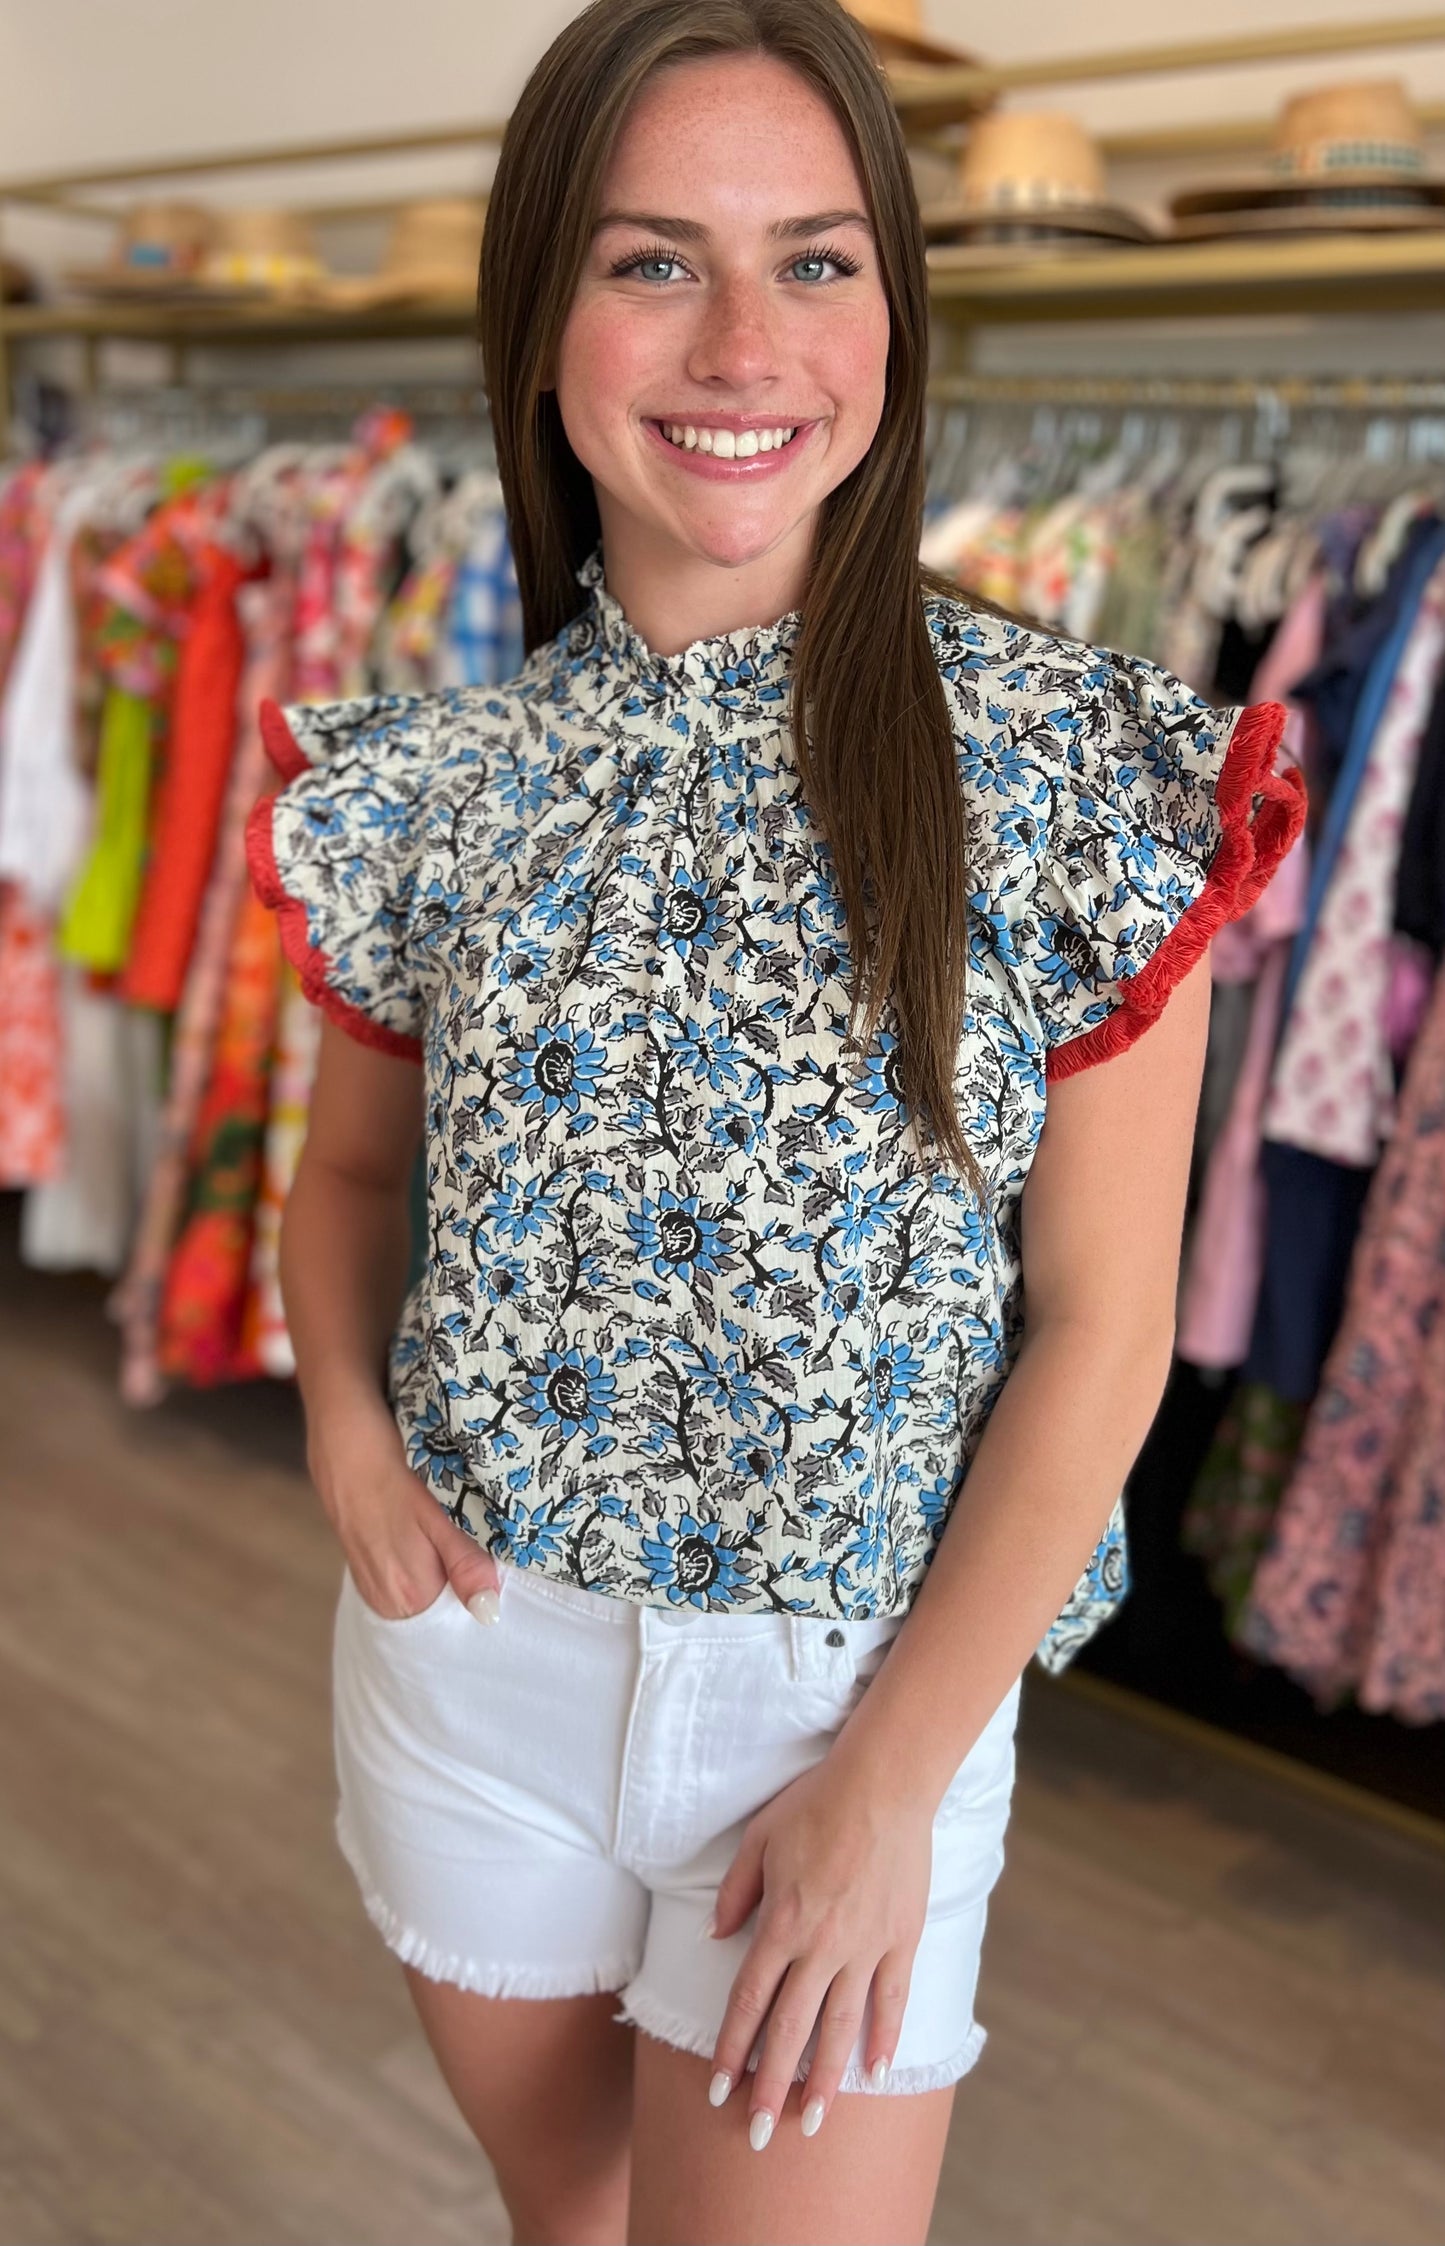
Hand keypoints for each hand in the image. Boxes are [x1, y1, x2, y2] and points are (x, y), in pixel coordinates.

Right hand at [307, 1388, 503, 1623]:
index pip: (459, 1619)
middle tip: (475, 1541)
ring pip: (424, 1592)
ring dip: (442, 1569)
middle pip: (441, 1607)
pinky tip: (426, 1532)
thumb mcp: (438, 1513)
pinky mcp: (364, 1568)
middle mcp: (386, 1601)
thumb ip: (465, 1564)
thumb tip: (488, 1613)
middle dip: (462, 1581)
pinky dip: (422, 1562)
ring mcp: (372, 1586)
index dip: (480, 1592)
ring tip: (447, 1532)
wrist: (343, 1440)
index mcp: (409, 1595)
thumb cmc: (393, 1471)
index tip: (494, 1565)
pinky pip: (405, 1579)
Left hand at [703, 1749, 931, 2147]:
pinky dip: (885, 2039)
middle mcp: (821, 1945)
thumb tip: (714, 1937)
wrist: (884, 1782)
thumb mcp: (759, 1838)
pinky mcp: (903, 1939)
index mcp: (781, 1923)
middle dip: (772, 2087)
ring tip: (814, 2123)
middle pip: (791, 2029)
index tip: (719, 2092)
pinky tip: (876, 2073)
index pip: (750, 2002)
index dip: (732, 2050)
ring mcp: (866, 1946)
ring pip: (841, 2027)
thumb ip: (735, 1892)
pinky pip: (893, 2000)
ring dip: (825, 2079)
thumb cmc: (816, 1802)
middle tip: (760, 2136)